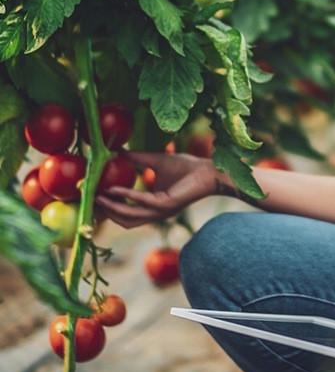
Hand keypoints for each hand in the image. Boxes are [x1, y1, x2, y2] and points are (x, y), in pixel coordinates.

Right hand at [95, 151, 216, 228]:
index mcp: (152, 205)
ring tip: (97, 197)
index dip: (109, 210)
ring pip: (130, 217)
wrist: (208, 170)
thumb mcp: (156, 161)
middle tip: (89, 201)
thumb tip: (118, 151)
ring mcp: (161, 211)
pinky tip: (114, 190)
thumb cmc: (186, 167)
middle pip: (125, 220)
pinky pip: (143, 203)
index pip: (126, 213)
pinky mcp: (168, 205)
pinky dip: (127, 197)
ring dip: (113, 209)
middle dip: (106, 213)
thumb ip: (137, 158)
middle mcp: (156, 212)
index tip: (92, 198)